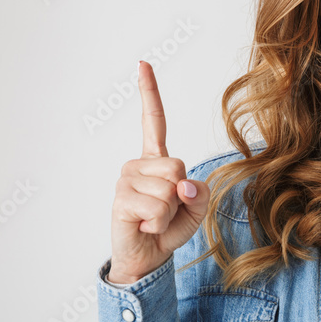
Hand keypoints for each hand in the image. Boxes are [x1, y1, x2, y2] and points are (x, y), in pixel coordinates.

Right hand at [106, 61, 210, 284]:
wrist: (147, 257)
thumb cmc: (170, 228)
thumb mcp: (196, 208)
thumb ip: (199, 192)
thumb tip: (183, 184)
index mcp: (156, 160)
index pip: (153, 121)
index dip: (149, 92)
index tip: (143, 64)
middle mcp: (137, 165)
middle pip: (177, 165)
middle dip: (181, 194)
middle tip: (167, 210)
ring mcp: (126, 180)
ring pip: (169, 188)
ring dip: (171, 211)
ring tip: (155, 219)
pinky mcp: (121, 200)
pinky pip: (157, 206)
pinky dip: (159, 222)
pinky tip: (146, 225)